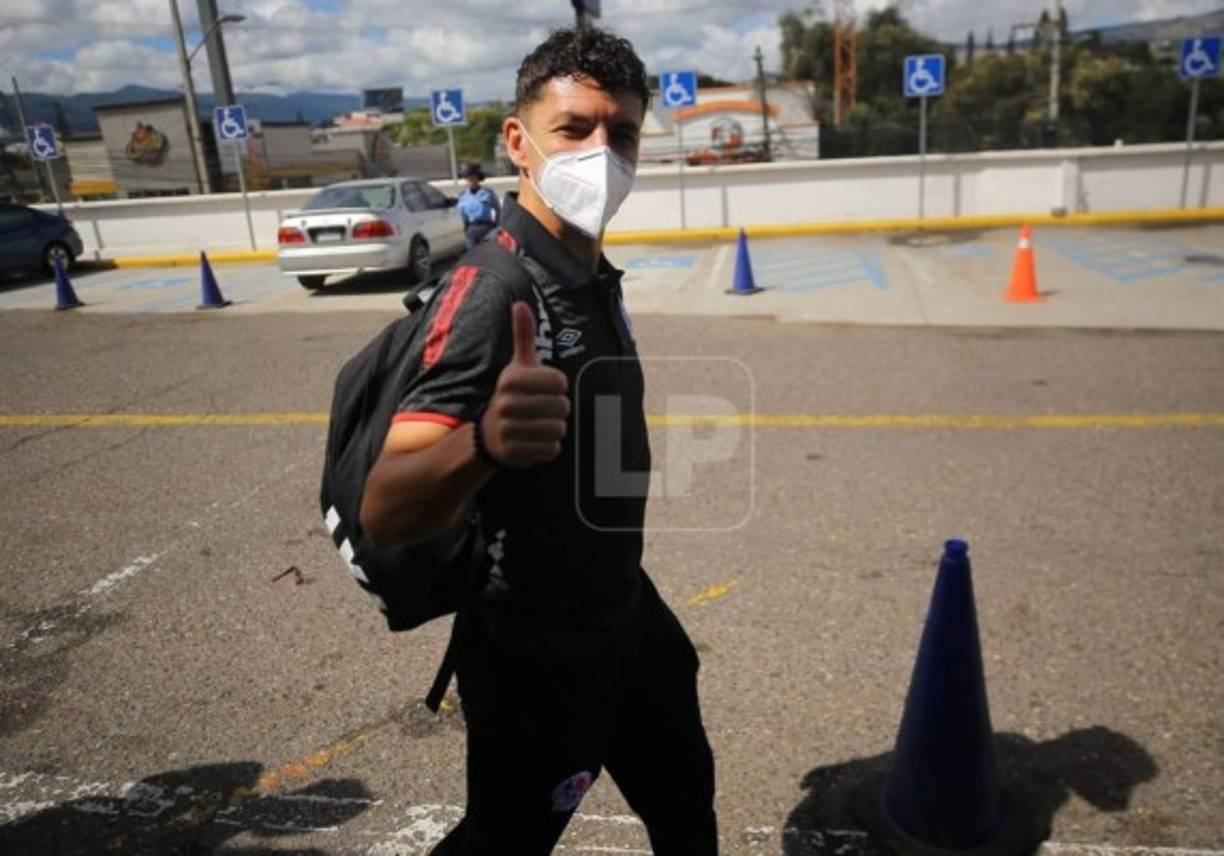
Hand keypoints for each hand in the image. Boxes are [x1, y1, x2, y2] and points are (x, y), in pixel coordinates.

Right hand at [479, 302, 568, 467]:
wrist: (491, 435)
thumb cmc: (513, 395)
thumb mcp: (518, 365)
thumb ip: (523, 335)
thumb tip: (521, 303)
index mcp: (511, 380)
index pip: (560, 383)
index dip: (559, 386)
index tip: (546, 388)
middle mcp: (507, 404)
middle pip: (562, 407)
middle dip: (558, 409)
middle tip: (543, 409)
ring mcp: (509, 430)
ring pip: (558, 429)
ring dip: (555, 428)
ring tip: (540, 424)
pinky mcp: (515, 452)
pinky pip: (551, 449)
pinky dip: (549, 447)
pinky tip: (535, 440)